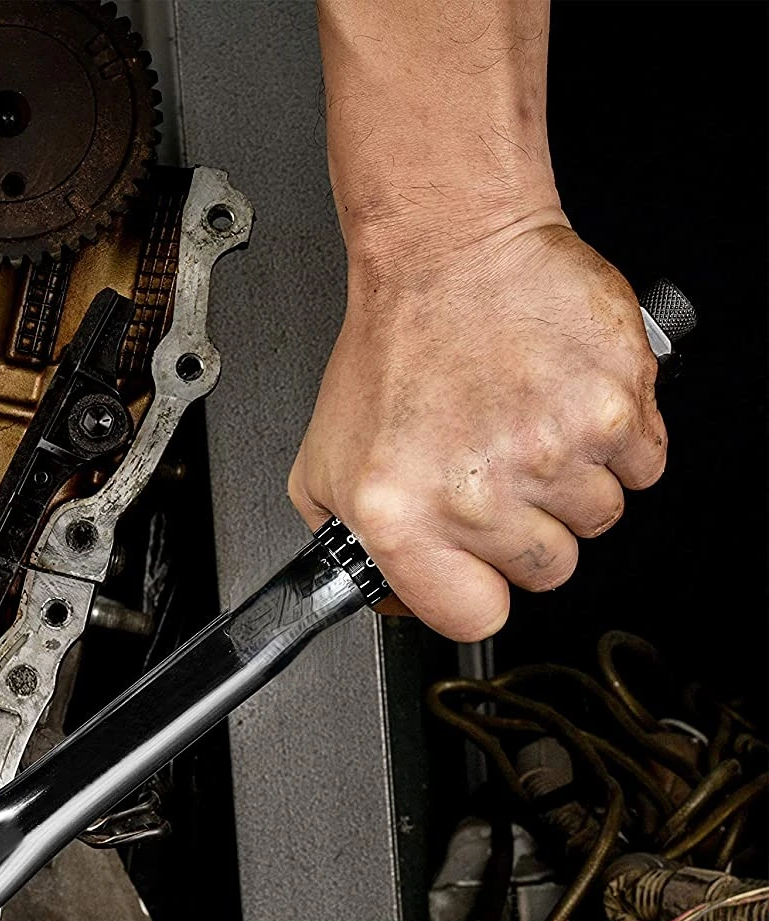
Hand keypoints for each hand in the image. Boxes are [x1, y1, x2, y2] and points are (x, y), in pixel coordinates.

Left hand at [288, 219, 666, 640]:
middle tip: (497, 475)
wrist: (451, 251)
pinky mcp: (616, 407)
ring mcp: (554, 451)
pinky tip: (565, 407)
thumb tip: (394, 598)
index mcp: (403, 518)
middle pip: (547, 571)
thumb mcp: (327, 465)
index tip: (476, 571)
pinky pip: (643, 467)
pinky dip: (617, 444)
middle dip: (528, 532)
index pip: (473, 618)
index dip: (479, 595)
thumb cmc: (393, 349)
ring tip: (526, 429)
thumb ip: (353, 544)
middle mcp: (479, 493)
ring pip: (599, 518)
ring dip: (572, 484)